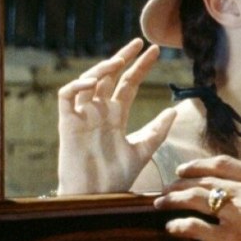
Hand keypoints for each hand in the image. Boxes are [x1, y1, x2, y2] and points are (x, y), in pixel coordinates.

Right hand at [57, 38, 175, 193]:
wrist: (97, 197)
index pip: (128, 84)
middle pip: (109, 77)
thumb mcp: (144, 150)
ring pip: (88, 81)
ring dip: (102, 68)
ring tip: (119, 60)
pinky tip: (92, 81)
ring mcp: (82, 115)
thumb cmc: (116, 177)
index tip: (155, 51)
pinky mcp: (67, 123)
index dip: (140, 66)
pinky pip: (66, 96)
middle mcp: (99, 111)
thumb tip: (174, 110)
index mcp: (116, 115)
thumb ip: (157, 130)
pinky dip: (77, 85)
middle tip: (139, 43)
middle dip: (123, 57)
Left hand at [153, 155, 240, 240]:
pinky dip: (178, 226)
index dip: (198, 165)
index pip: (223, 164)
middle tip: (166, 189)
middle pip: (204, 180)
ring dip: (172, 200)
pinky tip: (171, 228)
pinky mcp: (229, 240)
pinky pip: (194, 228)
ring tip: (161, 203)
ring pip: (195, 199)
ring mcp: (239, 216)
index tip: (184, 170)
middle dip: (179, 183)